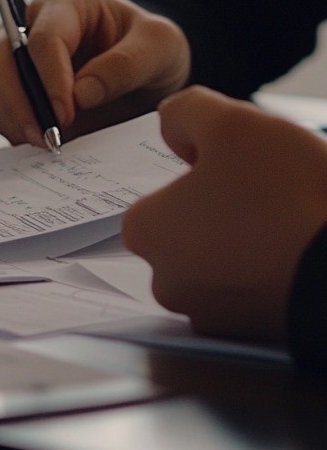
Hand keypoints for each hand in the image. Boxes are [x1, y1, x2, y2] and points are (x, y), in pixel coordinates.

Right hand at [0, 0, 190, 146]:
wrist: (147, 70)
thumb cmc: (152, 50)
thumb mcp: (161, 50)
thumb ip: (125, 66)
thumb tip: (81, 94)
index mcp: (71, 3)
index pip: (44, 37)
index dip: (49, 79)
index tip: (65, 115)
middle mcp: (33, 21)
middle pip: (1, 56)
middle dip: (18, 101)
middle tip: (45, 137)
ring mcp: (15, 50)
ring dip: (8, 116)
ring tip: (41, 143)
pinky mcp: (10, 81)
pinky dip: (5, 124)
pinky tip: (33, 139)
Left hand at [121, 87, 326, 340]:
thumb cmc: (286, 194)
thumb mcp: (232, 123)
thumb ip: (186, 112)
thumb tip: (173, 127)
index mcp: (146, 231)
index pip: (163, 191)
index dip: (204, 171)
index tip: (242, 169)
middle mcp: (166, 282)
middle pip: (192, 228)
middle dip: (227, 209)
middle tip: (273, 193)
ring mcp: (212, 317)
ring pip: (226, 260)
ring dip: (254, 240)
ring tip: (294, 221)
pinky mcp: (255, 337)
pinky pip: (259, 290)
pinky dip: (276, 271)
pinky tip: (304, 251)